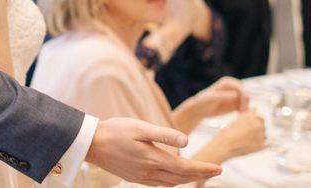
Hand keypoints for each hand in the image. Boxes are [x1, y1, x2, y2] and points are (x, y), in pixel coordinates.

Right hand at [85, 117, 220, 185]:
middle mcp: (150, 172)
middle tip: (215, 170)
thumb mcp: (139, 127)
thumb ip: (163, 134)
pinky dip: (173, 181)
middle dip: (200, 175)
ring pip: (172, 184)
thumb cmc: (114, 131)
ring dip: (187, 180)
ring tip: (199, 173)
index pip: (186, 169)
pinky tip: (173, 176)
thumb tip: (186, 141)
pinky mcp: (135, 178)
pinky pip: (160, 184)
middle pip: (181, 179)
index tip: (219, 167)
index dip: (204, 169)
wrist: (91, 143)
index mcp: (153, 159)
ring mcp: (142, 178)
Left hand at [173, 77, 248, 132]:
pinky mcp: (235, 105)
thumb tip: (236, 95)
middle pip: (244, 93)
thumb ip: (224, 96)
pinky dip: (244, 111)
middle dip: (246, 101)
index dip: (243, 92)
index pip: (239, 86)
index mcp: (226, 82)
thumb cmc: (204, 101)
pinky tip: (239, 115)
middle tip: (242, 111)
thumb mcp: (212, 98)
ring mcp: (235, 97)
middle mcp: (232, 88)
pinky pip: (244, 108)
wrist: (200, 109)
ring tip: (240, 114)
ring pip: (246, 102)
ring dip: (246, 108)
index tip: (245, 100)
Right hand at [200, 111, 265, 163]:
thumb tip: (255, 108)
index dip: (254, 121)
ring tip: (247, 140)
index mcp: (251, 114)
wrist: (225, 145)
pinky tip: (251, 145)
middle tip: (248, 134)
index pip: (259, 116)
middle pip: (263, 124)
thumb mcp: (237, 120)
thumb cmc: (228, 132)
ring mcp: (262, 134)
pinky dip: (260, 145)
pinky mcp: (263, 144)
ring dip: (259, 136)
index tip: (249, 126)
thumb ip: (247, 115)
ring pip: (264, 134)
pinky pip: (266, 144)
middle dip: (258, 128)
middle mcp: (258, 122)